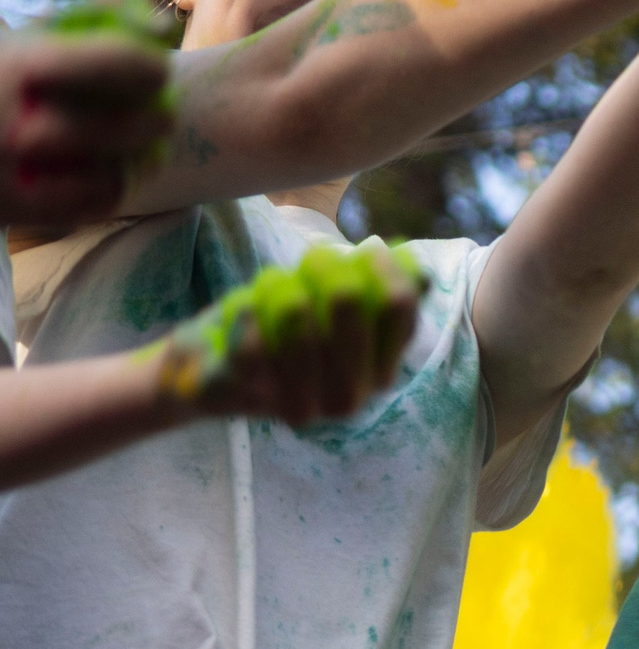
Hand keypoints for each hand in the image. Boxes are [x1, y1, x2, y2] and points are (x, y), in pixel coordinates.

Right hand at [0, 26, 173, 227]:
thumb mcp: (20, 43)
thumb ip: (80, 21)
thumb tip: (145, 13)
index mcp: (21, 68)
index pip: (120, 62)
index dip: (150, 66)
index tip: (157, 70)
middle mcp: (19, 123)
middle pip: (128, 125)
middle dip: (155, 119)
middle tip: (162, 118)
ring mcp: (17, 172)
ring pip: (115, 170)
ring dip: (135, 158)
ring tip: (136, 147)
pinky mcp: (18, 208)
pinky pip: (93, 203)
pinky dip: (109, 187)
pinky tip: (106, 173)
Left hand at [156, 239, 421, 425]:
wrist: (207, 372)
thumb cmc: (281, 334)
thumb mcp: (333, 312)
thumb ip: (376, 294)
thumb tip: (420, 274)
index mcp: (379, 374)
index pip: (399, 309)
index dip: (384, 266)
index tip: (368, 246)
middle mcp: (347, 397)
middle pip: (348, 301)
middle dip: (324, 265)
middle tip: (311, 260)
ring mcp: (297, 402)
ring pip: (296, 313)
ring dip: (278, 286)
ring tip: (271, 286)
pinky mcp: (241, 395)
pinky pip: (249, 338)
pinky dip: (245, 310)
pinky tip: (246, 310)